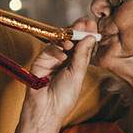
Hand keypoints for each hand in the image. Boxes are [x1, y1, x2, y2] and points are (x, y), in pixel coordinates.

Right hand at [21, 18, 96, 132]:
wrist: (47, 109)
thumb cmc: (63, 97)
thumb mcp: (77, 74)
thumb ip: (82, 55)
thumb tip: (90, 37)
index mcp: (76, 63)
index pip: (82, 44)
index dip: (87, 34)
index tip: (92, 24)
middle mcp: (64, 59)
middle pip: (71, 39)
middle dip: (77, 30)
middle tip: (83, 23)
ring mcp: (52, 59)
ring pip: (60, 42)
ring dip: (67, 38)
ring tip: (72, 41)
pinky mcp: (40, 61)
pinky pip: (49, 49)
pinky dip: (56, 50)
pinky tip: (62, 56)